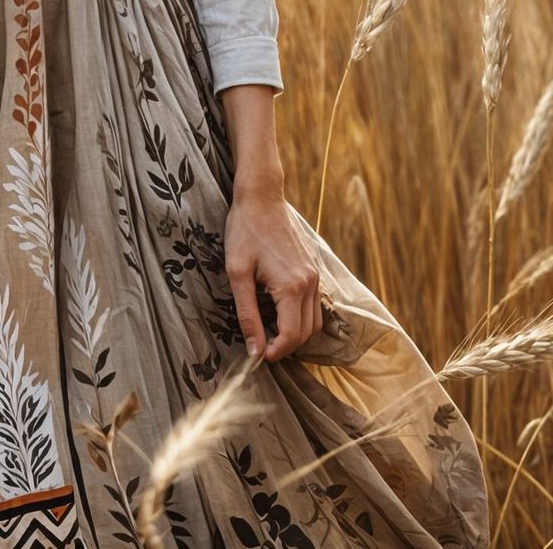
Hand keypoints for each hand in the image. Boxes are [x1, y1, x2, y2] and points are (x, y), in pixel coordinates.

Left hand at [225, 187, 321, 361]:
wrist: (261, 197)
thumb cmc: (245, 231)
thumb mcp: (237, 272)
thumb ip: (248, 314)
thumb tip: (254, 350)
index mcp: (292, 286)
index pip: (291, 336)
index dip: (274, 352)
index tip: (256, 355)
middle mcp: (310, 283)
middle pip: (305, 333)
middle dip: (284, 346)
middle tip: (259, 345)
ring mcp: (315, 276)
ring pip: (313, 322)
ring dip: (294, 333)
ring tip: (268, 329)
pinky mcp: (314, 269)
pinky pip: (314, 305)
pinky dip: (300, 317)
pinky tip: (278, 310)